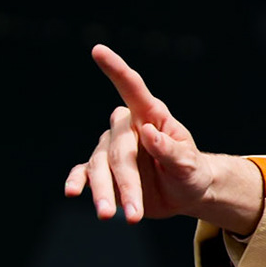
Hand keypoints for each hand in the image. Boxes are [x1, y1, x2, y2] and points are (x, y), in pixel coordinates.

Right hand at [62, 45, 263, 234]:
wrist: (186, 193)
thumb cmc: (192, 172)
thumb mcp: (190, 165)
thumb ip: (171, 151)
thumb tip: (149, 134)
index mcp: (152, 117)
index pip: (133, 89)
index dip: (116, 70)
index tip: (98, 50)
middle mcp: (129, 129)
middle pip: (117, 150)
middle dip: (125, 182)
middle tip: (135, 214)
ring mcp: (113, 150)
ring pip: (99, 167)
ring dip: (104, 192)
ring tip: (110, 216)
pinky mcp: (104, 171)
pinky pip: (85, 173)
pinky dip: (79, 182)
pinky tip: (73, 192)